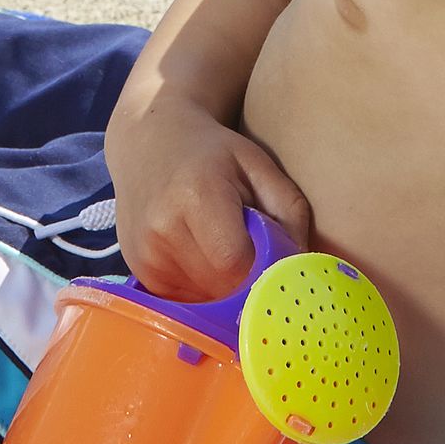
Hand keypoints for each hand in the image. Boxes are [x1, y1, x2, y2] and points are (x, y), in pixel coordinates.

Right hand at [105, 95, 312, 300]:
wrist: (150, 144)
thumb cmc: (214, 154)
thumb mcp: (260, 166)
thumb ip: (290, 214)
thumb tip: (303, 271)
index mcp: (196, 196)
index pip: (236, 261)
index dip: (261, 267)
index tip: (274, 257)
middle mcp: (162, 230)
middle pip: (222, 286)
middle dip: (248, 278)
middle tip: (253, 249)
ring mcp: (146, 256)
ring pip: (207, 299)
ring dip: (226, 284)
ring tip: (223, 245)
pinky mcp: (141, 274)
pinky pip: (188, 299)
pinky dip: (205, 286)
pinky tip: (203, 254)